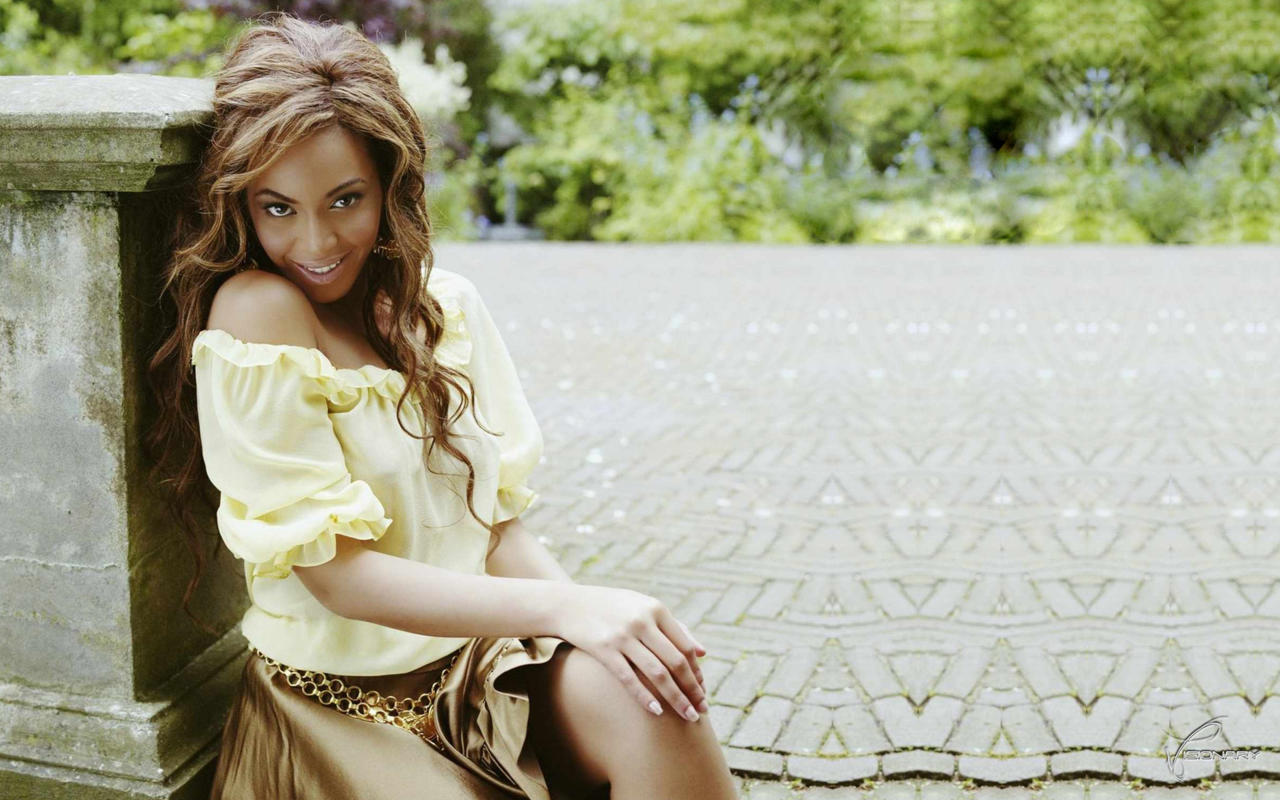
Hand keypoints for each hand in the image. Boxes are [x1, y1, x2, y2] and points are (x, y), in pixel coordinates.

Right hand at [553, 583, 708, 720]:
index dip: (697, 671)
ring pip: (658, 674)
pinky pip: (629, 679)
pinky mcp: (604, 650)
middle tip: (702, 709)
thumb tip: (704, 651)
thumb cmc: (612, 608)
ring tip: (689, 716)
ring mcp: (622, 636)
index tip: (702, 690)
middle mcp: (642, 621)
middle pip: (676, 662)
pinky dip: (645, 697)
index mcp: (656, 609)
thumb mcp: (643, 607)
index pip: (685, 646)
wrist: (568, 604)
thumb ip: (674, 627)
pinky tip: (658, 713)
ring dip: (677, 698)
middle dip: (693, 689)